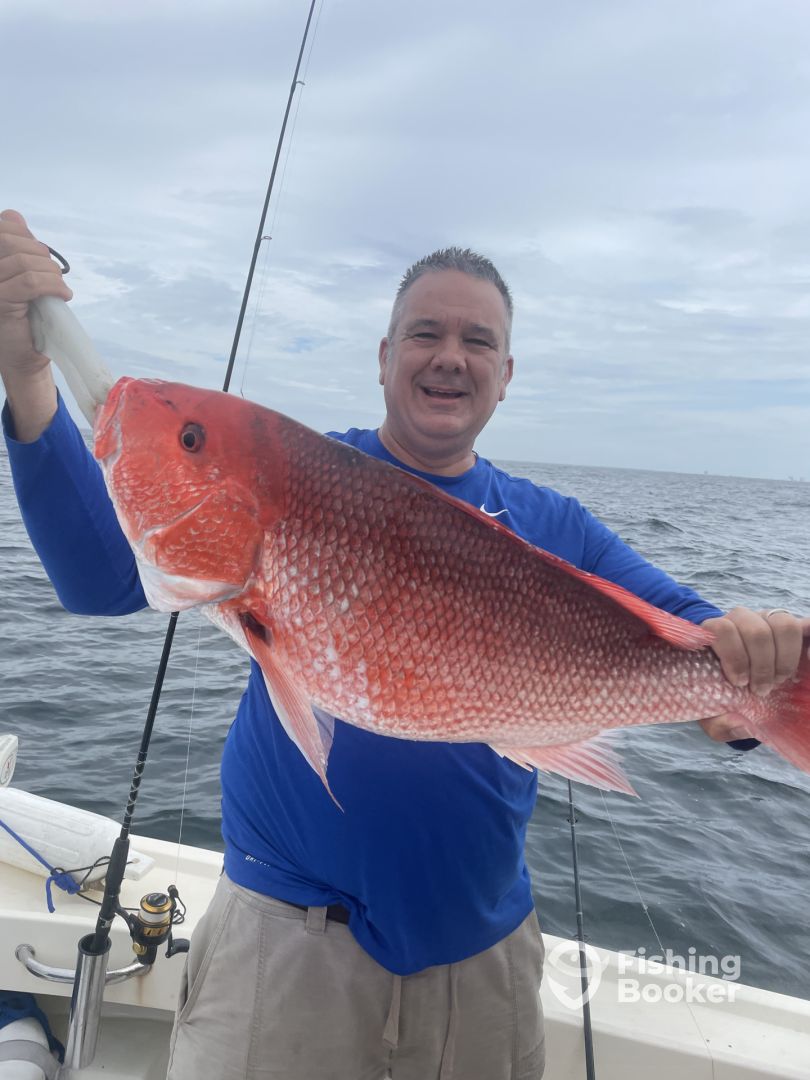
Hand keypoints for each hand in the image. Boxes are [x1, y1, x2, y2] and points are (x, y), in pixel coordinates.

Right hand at [0, 209, 71, 439]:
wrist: (24, 358)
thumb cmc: (25, 318)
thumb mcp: (21, 277)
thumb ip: (17, 248)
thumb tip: (15, 218)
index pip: (5, 225)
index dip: (26, 235)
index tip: (40, 256)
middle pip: (13, 239)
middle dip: (41, 255)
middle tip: (53, 277)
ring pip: (24, 261)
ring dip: (51, 273)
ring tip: (58, 289)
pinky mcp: (1, 303)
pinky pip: (31, 283)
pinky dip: (54, 286)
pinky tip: (63, 296)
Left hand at [698, 607, 809, 741]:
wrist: (738, 687)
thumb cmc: (722, 696)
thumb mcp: (714, 716)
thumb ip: (720, 724)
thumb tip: (739, 725)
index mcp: (715, 635)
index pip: (722, 629)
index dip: (734, 656)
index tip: (739, 682)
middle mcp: (741, 621)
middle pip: (755, 629)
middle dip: (762, 664)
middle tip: (762, 690)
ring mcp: (768, 620)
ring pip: (782, 623)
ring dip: (785, 656)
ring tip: (780, 680)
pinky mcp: (792, 627)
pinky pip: (805, 625)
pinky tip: (808, 661)